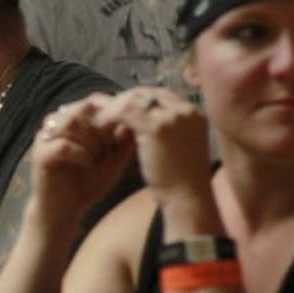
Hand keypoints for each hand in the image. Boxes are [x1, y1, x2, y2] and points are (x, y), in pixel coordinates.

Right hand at [31, 92, 136, 220]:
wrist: (65, 210)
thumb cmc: (88, 183)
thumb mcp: (113, 160)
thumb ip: (123, 141)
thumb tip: (136, 121)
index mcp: (72, 121)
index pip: (92, 101)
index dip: (111, 113)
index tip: (123, 132)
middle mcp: (56, 124)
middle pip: (82, 108)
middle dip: (102, 128)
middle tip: (109, 148)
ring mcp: (45, 138)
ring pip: (71, 123)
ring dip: (91, 140)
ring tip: (99, 157)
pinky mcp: (39, 155)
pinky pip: (62, 145)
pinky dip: (81, 154)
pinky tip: (88, 164)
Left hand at [93, 87, 212, 215]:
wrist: (188, 199)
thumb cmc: (181, 181)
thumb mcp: (178, 147)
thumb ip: (164, 130)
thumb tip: (138, 123)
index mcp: (194, 114)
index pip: (160, 95)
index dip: (137, 101)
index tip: (119, 111)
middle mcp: (187, 110)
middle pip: (147, 93)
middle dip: (123, 101)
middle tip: (104, 112)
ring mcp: (173, 117)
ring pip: (134, 98)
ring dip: (114, 107)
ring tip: (99, 120)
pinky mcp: (157, 127)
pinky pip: (125, 110)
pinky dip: (110, 115)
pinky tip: (99, 126)